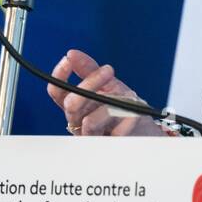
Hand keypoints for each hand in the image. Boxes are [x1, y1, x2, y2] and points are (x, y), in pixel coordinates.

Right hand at [48, 49, 167, 135]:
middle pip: (71, 105)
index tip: (68, 60)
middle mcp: (80, 121)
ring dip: (109, 104)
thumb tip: (72, 54)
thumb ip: (89, 69)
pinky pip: (114, 134)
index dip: (59, 76)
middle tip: (108, 72)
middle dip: (89, 84)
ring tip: (125, 96)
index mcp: (77, 105)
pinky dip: (126, 121)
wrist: (145, 130)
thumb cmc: (124, 107)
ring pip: (88, 122)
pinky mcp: (110, 146)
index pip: (57, 92)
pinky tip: (133, 115)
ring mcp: (93, 136)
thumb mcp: (108, 83)